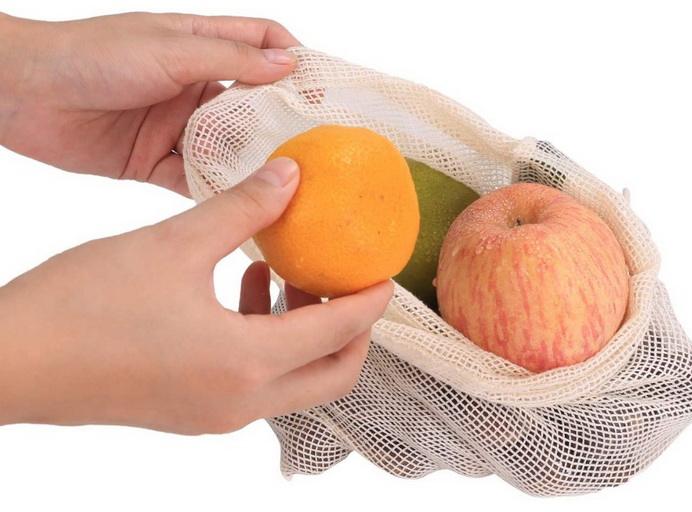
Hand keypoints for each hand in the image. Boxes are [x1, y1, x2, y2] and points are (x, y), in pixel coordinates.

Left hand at [0, 12, 298, 195]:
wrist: (22, 92)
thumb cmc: (91, 54)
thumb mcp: (169, 49)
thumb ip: (230, 59)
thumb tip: (288, 63)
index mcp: (198, 44)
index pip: (261, 43)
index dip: (293, 59)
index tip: (323, 88)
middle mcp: (192, 84)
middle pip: (250, 102)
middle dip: (279, 122)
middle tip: (312, 147)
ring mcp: (175, 124)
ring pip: (226, 145)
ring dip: (249, 162)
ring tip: (282, 183)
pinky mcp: (153, 160)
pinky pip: (193, 179)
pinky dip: (212, 191)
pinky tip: (237, 206)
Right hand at [0, 158, 392, 433]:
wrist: (14, 361)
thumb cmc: (86, 304)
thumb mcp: (174, 244)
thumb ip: (242, 208)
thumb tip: (291, 176)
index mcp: (245, 363)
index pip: (338, 333)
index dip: (369, 300)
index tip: (383, 272)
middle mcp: (240, 401)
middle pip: (332, 376)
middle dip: (352, 331)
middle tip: (345, 280)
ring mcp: (216, 414)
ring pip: (295, 382)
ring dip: (305, 333)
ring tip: (283, 273)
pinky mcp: (193, 412)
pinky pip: (257, 384)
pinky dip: (268, 343)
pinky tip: (242, 288)